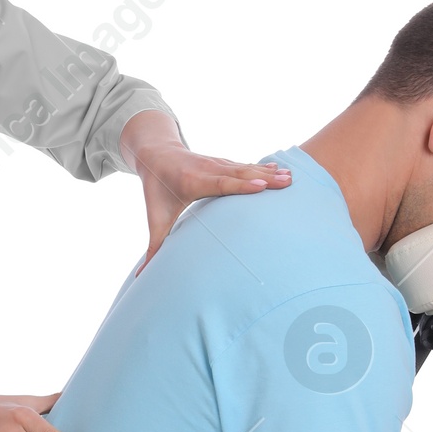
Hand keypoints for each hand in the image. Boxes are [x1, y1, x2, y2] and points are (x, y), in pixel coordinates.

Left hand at [119, 113, 291, 266]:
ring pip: (246, 168)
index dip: (241, 184)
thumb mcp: (154, 218)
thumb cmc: (156, 190)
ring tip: (291, 178)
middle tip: (287, 182)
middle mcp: (208, 169)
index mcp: (192, 181)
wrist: (155, 153)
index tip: (261, 185)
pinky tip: (281, 170)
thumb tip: (141, 278)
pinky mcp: (223, 163)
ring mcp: (218, 164)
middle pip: (240, 174)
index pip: (220, 183)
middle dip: (264, 178)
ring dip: (269, 173)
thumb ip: (153, 247)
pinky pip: (246, 166)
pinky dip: (264, 168)